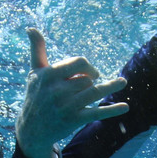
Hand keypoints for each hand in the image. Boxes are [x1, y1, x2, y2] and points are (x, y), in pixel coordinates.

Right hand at [15, 28, 128, 157]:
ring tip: (123, 82)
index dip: (87, 66)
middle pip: (87, 78)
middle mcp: (57, 90)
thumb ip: (37, 50)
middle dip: (92, 79)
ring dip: (111, 86)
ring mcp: (67, 106)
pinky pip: (96, 113)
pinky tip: (125, 107)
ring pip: (95, 92)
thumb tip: (31, 28)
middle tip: (90, 84)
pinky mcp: (74, 120)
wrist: (31, 129)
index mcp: (49, 75)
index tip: (88, 72)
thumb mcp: (35, 72)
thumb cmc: (35, 95)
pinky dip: (112, 110)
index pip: (79, 62)